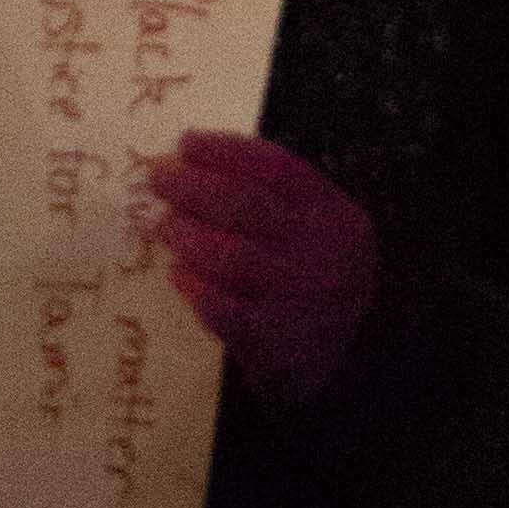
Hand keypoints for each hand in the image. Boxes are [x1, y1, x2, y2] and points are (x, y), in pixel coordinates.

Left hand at [148, 129, 380, 405]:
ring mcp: (300, 299)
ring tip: (165, 227)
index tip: (185, 143)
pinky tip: (179, 274)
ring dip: (186, 236)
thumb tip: (191, 164)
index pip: (278, 169)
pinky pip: (221, 306)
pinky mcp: (276, 342)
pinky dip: (194, 286)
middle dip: (192, 186)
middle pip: (246, 206)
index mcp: (337, 217)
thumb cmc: (319, 283)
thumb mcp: (320, 233)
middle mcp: (324, 254)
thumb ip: (276, 200)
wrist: (350, 364)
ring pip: (230, 256)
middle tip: (158, 178)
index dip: (226, 150)